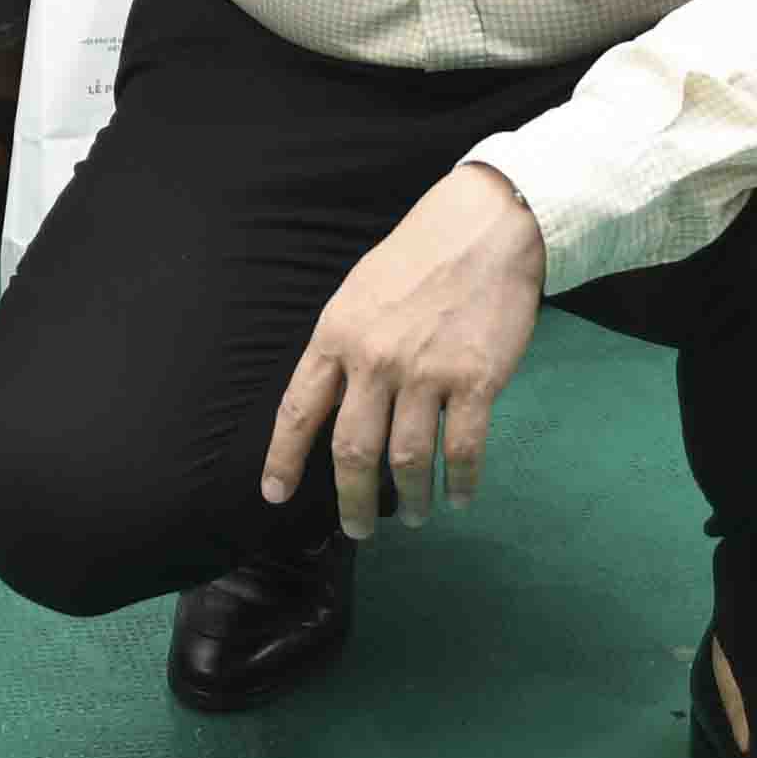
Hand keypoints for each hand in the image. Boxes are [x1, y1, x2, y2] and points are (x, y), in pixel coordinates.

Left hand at [258, 163, 546, 543]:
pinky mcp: (476, 379)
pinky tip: (458, 496)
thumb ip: (342, 350)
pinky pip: (463, 448)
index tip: (274, 495)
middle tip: (358, 529)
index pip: (298, 411)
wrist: (482, 228)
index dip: (283, 459)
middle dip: (352, 501)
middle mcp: (374, 359)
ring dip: (410, 498)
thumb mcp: (357, 295)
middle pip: (352, 450)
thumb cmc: (416, 259)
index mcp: (336, 336)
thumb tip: (330, 406)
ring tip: (414, 514)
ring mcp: (426, 371)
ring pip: (408, 458)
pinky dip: (459, 482)